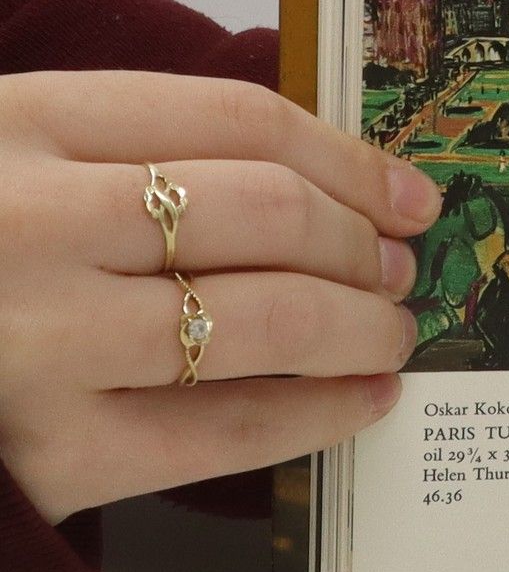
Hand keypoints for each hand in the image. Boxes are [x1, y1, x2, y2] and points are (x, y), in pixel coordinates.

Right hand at [0, 71, 440, 523]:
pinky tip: (367, 398)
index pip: (236, 120)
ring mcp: (41, 342)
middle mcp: (31, 225)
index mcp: (20, 125)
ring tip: (392, 327)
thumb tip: (329, 181)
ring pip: (267, 319)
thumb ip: (136, 150)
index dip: (348, 156)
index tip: (405, 191)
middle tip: (401, 265)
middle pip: (268, 215)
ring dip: (363, 324)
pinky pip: (230, 430)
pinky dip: (324, 412)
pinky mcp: (55, 452)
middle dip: (363, 243)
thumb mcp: (10, 157)